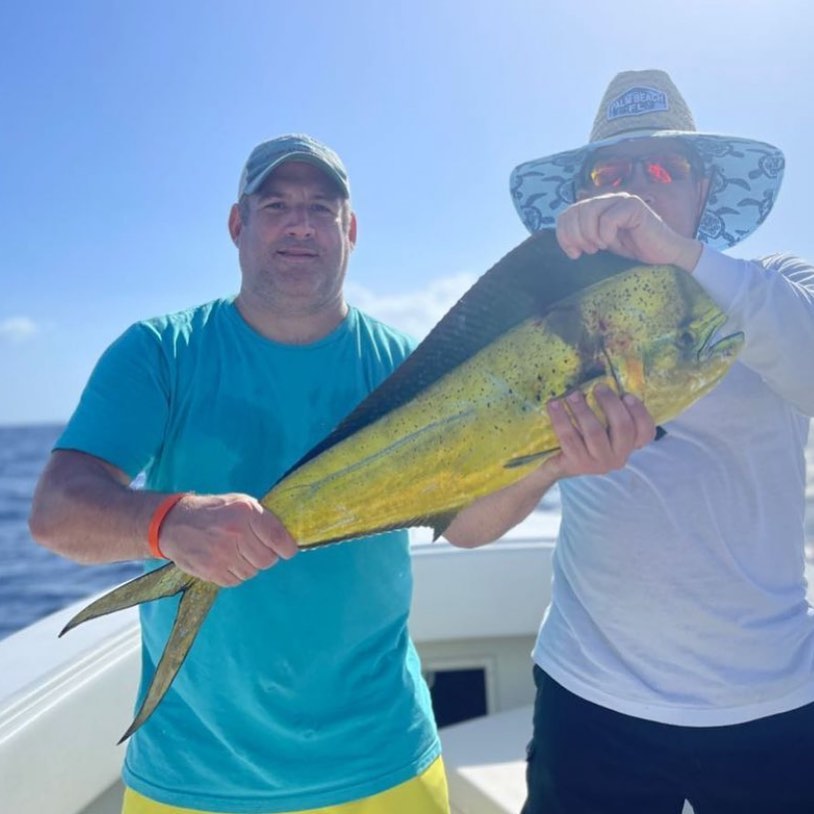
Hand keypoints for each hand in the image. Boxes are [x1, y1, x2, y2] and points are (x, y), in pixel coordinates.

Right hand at [157, 493, 297, 586]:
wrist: (174, 523)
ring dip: (250, 564)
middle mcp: (236, 533)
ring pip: (253, 571)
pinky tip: (227, 560)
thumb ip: (262, 518)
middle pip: (268, 559)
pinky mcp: (212, 571)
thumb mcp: (240, 503)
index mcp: (246, 513)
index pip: (278, 538)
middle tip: (256, 548)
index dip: (288, 548)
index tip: (288, 550)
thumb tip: (286, 538)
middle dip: (267, 556)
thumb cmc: (213, 511)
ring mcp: (223, 554)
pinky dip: (236, 573)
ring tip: (237, 551)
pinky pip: (237, 580)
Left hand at [543, 385, 655, 478]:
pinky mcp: (576, 463)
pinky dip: (560, 418)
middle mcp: (618, 457)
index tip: (626, 395)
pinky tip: (554, 405)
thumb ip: (611, 411)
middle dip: (610, 403)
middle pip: (623, 428)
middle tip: (598, 387)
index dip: (639, 412)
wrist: (560, 464)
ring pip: (595, 433)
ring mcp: (598, 463)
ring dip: (583, 410)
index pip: (646, 432)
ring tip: (573, 395)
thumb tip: (606, 382)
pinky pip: (569, 438)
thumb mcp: (604, 428)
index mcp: (629, 446)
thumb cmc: (586, 439)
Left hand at [555, 193, 702, 271]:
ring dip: (589, 234)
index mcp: (596, 208)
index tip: (573, 254)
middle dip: (575, 235)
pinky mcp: (634, 206)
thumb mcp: (599, 244)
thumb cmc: (631, 252)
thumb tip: (562, 236)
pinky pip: (609, 218)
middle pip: (575, 211)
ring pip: (589, 211)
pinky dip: (606, 234)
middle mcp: (606, 200)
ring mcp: (621, 200)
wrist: (662, 257)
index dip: (563, 234)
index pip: (567, 213)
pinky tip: (612, 243)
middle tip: (587, 251)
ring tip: (599, 247)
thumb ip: (582, 235)